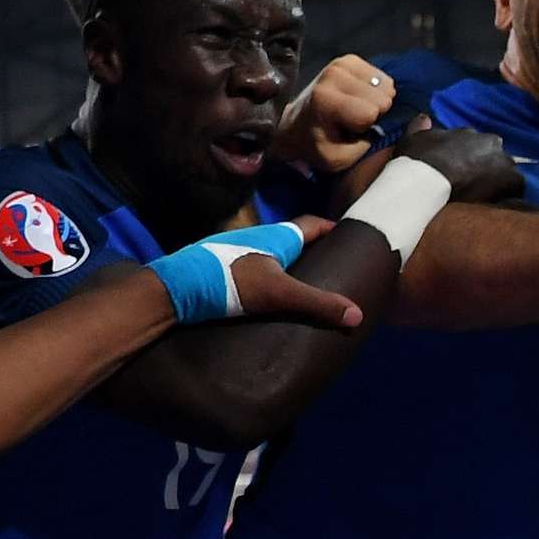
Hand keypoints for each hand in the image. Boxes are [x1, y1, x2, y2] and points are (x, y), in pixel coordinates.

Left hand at [227, 216, 362, 329]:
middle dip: (313, 249)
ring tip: (308, 284)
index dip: (331, 228)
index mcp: (277, 236)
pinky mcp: (224, 267)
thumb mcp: (281, 294)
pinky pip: (256, 267)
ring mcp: (239, 251)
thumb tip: (358, 314)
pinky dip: (270, 276)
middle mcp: (259, 237)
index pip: (312, 224)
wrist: (180, 287)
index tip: (349, 237)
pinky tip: (272, 294)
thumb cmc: (233, 281)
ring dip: (290, 264)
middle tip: (334, 266)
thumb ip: (318, 303)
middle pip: (294, 238)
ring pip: (273, 253)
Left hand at [273, 55, 394, 176]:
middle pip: (382, 97)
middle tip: (352, 119)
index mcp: (325, 100)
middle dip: (373, 111)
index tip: (349, 130)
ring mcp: (341, 63)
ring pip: (385, 85)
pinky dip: (375, 89)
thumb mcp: (336, 159)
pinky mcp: (350, 59)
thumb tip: (382, 127)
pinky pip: (382, 76)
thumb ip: (362, 148)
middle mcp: (332, 75)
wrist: (296, 124)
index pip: (370, 112)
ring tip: (354, 107)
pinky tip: (358, 96)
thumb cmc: (316, 144)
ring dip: (375, 100)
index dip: (365, 126)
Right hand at [394, 125, 520, 204]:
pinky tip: (492, 206)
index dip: (470, 160)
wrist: (428, 182)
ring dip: (497, 184)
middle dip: (486, 170)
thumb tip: (424, 118)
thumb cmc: (419, 160)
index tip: (461, 171)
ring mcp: (505, 163)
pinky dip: (505, 197)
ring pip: (506, 174)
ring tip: (482, 199)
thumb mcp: (413, 138)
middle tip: (472, 186)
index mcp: (472, 134)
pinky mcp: (512, 183)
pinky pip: (514, 191)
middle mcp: (493, 144)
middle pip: (495, 159)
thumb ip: (420, 126)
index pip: (479, 146)